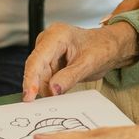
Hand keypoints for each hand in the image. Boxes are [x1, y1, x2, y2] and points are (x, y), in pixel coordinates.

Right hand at [22, 22, 138, 100]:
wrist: (109, 46)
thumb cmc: (101, 48)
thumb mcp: (88, 64)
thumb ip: (69, 77)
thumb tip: (52, 90)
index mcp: (57, 35)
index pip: (37, 59)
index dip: (31, 79)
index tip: (29, 97)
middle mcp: (47, 41)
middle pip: (36, 70)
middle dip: (41, 87)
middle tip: (50, 103)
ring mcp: (46, 51)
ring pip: (39, 77)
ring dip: (47, 88)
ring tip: (63, 91)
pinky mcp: (48, 61)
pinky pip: (44, 78)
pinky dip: (51, 87)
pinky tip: (61, 90)